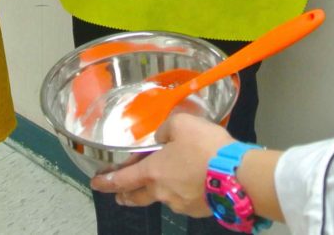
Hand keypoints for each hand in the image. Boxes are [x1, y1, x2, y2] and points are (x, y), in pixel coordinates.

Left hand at [91, 113, 231, 215]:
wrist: (237, 175)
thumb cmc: (205, 147)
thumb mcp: (182, 123)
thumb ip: (166, 129)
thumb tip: (162, 137)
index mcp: (153, 172)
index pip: (122, 180)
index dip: (107, 181)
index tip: (96, 183)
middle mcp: (162, 192)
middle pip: (138, 197)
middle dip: (126, 196)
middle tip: (120, 196)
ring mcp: (181, 204)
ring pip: (164, 197)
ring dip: (160, 191)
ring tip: (166, 182)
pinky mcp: (199, 209)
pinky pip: (185, 199)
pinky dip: (183, 191)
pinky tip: (192, 183)